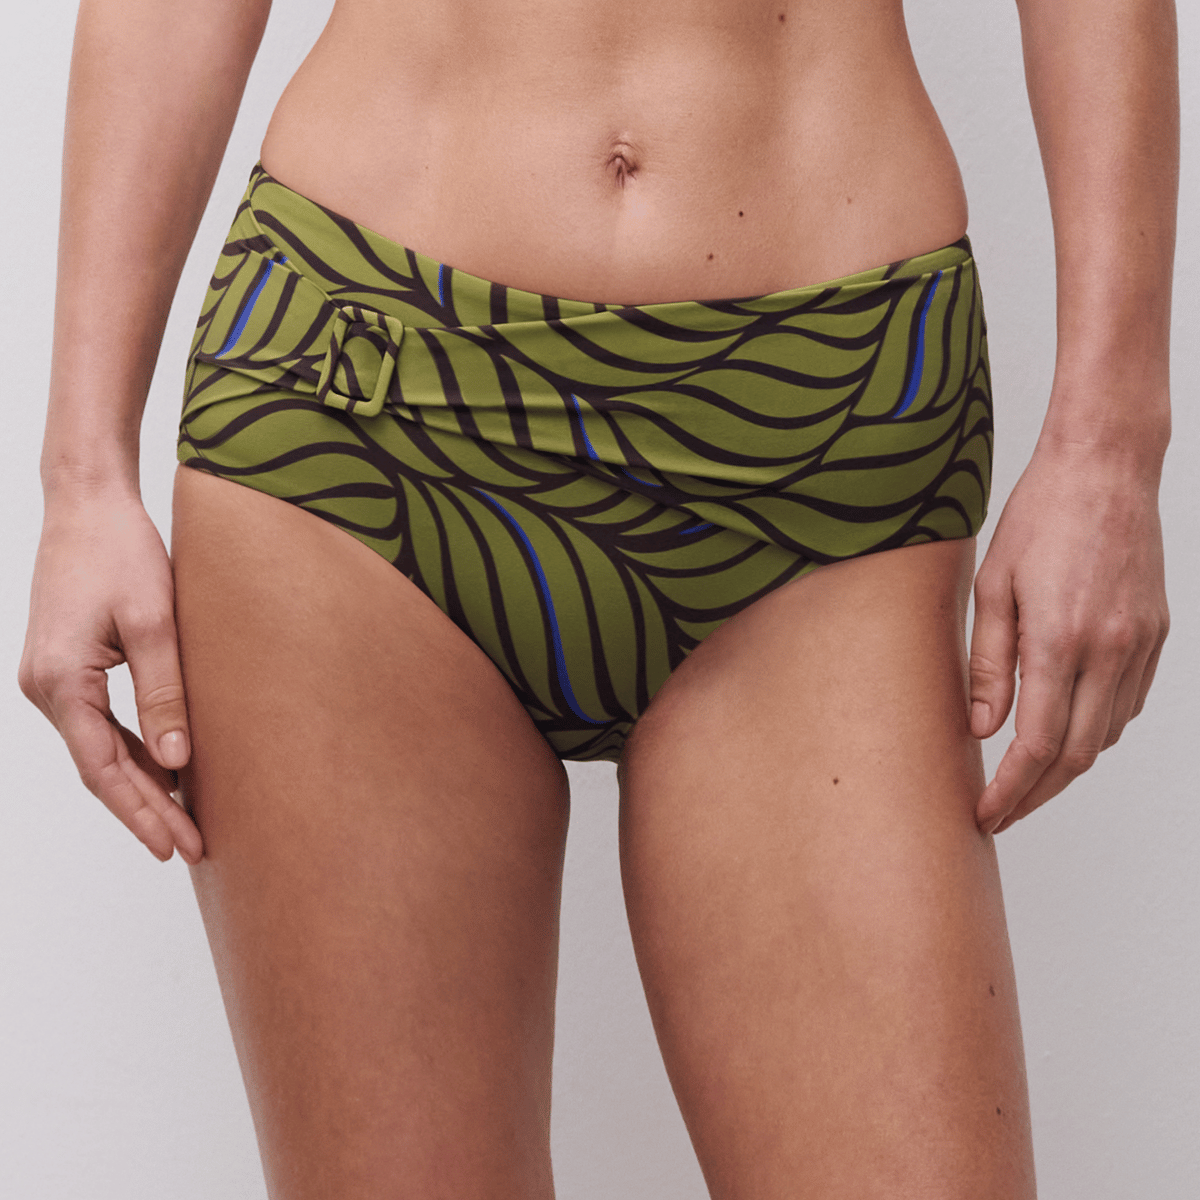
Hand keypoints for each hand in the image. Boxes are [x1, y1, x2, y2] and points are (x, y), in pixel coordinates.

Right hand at [18, 490, 203, 863]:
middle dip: (146, 810)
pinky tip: (166, 770)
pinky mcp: (68, 668)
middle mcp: (46, 688)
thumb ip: (164, 692)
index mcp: (61, 682)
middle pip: (101, 768)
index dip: (141, 812)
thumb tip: (177, 761)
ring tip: (185, 822)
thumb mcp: (153, 622)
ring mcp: (53, 680)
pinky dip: (133, 751)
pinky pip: (100, 725)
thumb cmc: (120, 552)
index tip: (177, 846)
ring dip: (141, 784)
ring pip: (100, 750)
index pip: (104, 769)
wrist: (86, 504)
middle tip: (192, 847)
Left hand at [968, 437, 1168, 834]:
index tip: (985, 814)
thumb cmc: (1038, 518)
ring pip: (1106, 734)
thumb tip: (981, 728)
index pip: (1037, 744)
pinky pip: (1128, 704)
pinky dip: (1095, 729)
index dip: (1010, 790)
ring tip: (1025, 778)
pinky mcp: (1156, 634)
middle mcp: (1110, 650)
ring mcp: (1140, 644)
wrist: (1105, 468)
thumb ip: (987, 663)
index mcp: (1061, 640)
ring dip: (1067, 766)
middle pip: (1077, 755)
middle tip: (1001, 812)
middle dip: (1037, 794)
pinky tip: (1066, 730)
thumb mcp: (991, 588)